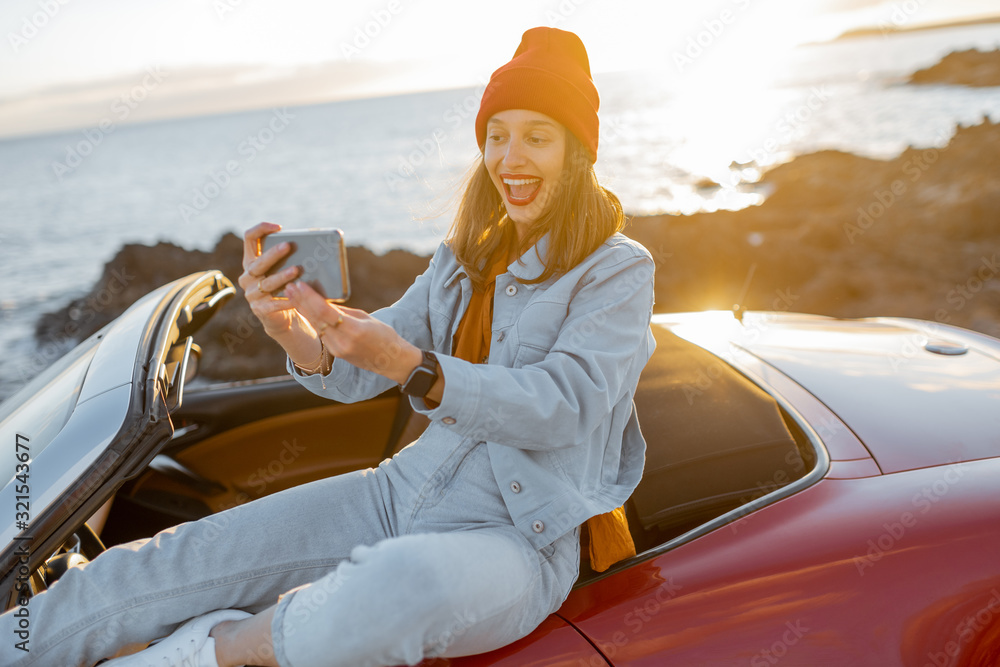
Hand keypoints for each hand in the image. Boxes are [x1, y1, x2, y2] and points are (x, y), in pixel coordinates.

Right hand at [239, 222, 302, 336]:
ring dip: (282, 276)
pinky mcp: (260, 309)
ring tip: (296, 270)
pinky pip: (273, 303)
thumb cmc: (285, 287)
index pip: (249, 238)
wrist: (281, 317)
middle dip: (273, 254)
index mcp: (251, 261)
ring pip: (267, 282)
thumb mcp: (282, 270)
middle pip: (258, 262)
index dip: (261, 229)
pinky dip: (286, 299)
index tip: (279, 227)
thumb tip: (313, 239)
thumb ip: (289, 256)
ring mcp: (251, 294)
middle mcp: (248, 276)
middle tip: (288, 246)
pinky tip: (297, 295)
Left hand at [284, 280, 421, 383]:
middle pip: (316, 318)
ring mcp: (338, 349)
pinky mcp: (336, 353)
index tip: (300, 285)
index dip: (310, 297)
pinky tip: (304, 310)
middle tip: (288, 286)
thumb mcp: (366, 318)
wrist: (392, 361)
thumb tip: (324, 302)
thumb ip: (343, 312)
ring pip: (315, 326)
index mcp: (353, 330)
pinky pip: (321, 333)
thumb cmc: (384, 335)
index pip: (325, 311)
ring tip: (291, 296)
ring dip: (302, 310)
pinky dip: (312, 320)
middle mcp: (342, 341)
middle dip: (301, 302)